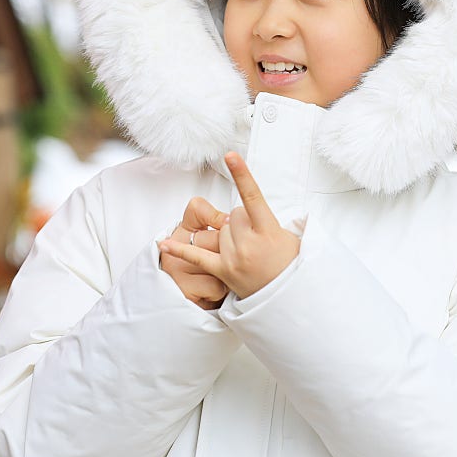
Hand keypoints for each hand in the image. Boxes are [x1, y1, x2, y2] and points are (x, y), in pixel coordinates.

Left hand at [159, 152, 300, 298]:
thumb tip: (258, 207)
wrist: (289, 301)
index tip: (230, 156)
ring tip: (248, 251)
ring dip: (230, 235)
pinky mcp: (223, 271)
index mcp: (269, 231)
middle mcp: (249, 243)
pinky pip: (197, 257)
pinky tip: (164, 243)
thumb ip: (274, 219)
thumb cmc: (291, 266)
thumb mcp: (292, 237)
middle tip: (258, 238)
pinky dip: (180, 250)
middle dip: (243, 221)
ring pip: (221, 229)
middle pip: (234, 214)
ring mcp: (234, 257)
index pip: (252, 197)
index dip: (242, 174)